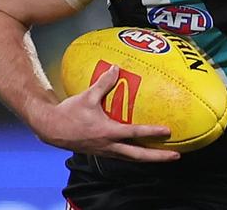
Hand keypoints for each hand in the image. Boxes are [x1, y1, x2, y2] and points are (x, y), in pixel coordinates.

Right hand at [38, 65, 180, 161]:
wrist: (51, 129)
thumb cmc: (69, 112)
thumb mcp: (87, 96)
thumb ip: (103, 83)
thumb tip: (116, 68)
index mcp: (107, 132)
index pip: (134, 133)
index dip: (152, 132)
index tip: (167, 131)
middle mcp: (109, 145)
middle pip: (138, 156)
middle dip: (157, 157)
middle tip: (175, 155)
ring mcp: (106, 151)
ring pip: (132, 158)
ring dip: (149, 158)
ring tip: (164, 156)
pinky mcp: (102, 151)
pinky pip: (123, 155)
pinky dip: (136, 153)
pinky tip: (143, 149)